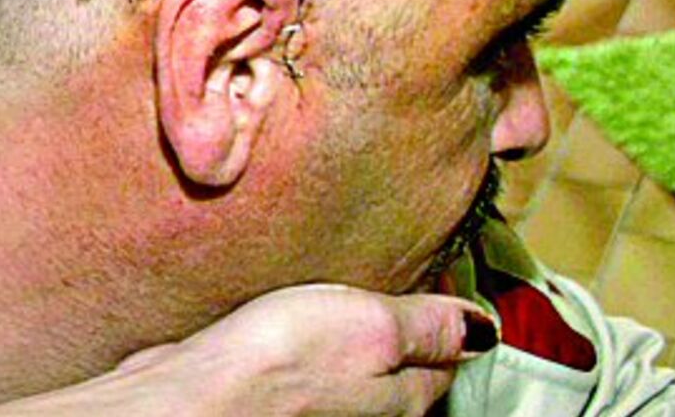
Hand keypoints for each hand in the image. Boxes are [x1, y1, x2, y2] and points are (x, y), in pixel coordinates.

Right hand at [0, 285, 495, 416]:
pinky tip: (298, 315)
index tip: (439, 271)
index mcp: (399, 395)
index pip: (446, 356)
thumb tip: (484, 327)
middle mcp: (363, 407)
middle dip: (407, 328)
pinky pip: (312, 364)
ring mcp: (317, 403)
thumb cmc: (273, 367)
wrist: (190, 396)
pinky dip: (315, 340)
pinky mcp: (274, 392)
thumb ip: (427, 325)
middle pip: (404, 368)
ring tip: (350, 289)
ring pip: (356, 366)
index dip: (445, 312)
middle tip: (400, 277)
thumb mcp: (369, 326)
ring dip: (358, 333)